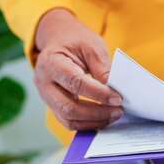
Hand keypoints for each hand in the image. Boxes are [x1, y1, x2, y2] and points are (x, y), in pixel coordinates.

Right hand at [33, 8, 122, 130]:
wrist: (60, 39)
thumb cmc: (76, 41)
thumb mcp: (92, 46)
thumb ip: (102, 68)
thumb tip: (115, 91)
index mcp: (51, 62)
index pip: (75, 83)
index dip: (98, 93)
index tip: (117, 98)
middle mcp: (44, 82)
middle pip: (68, 107)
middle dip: (97, 112)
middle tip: (119, 110)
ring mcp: (46, 96)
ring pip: (68, 118)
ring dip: (94, 121)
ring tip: (115, 115)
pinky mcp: (53, 105)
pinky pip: (69, 121)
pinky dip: (88, 123)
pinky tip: (104, 118)